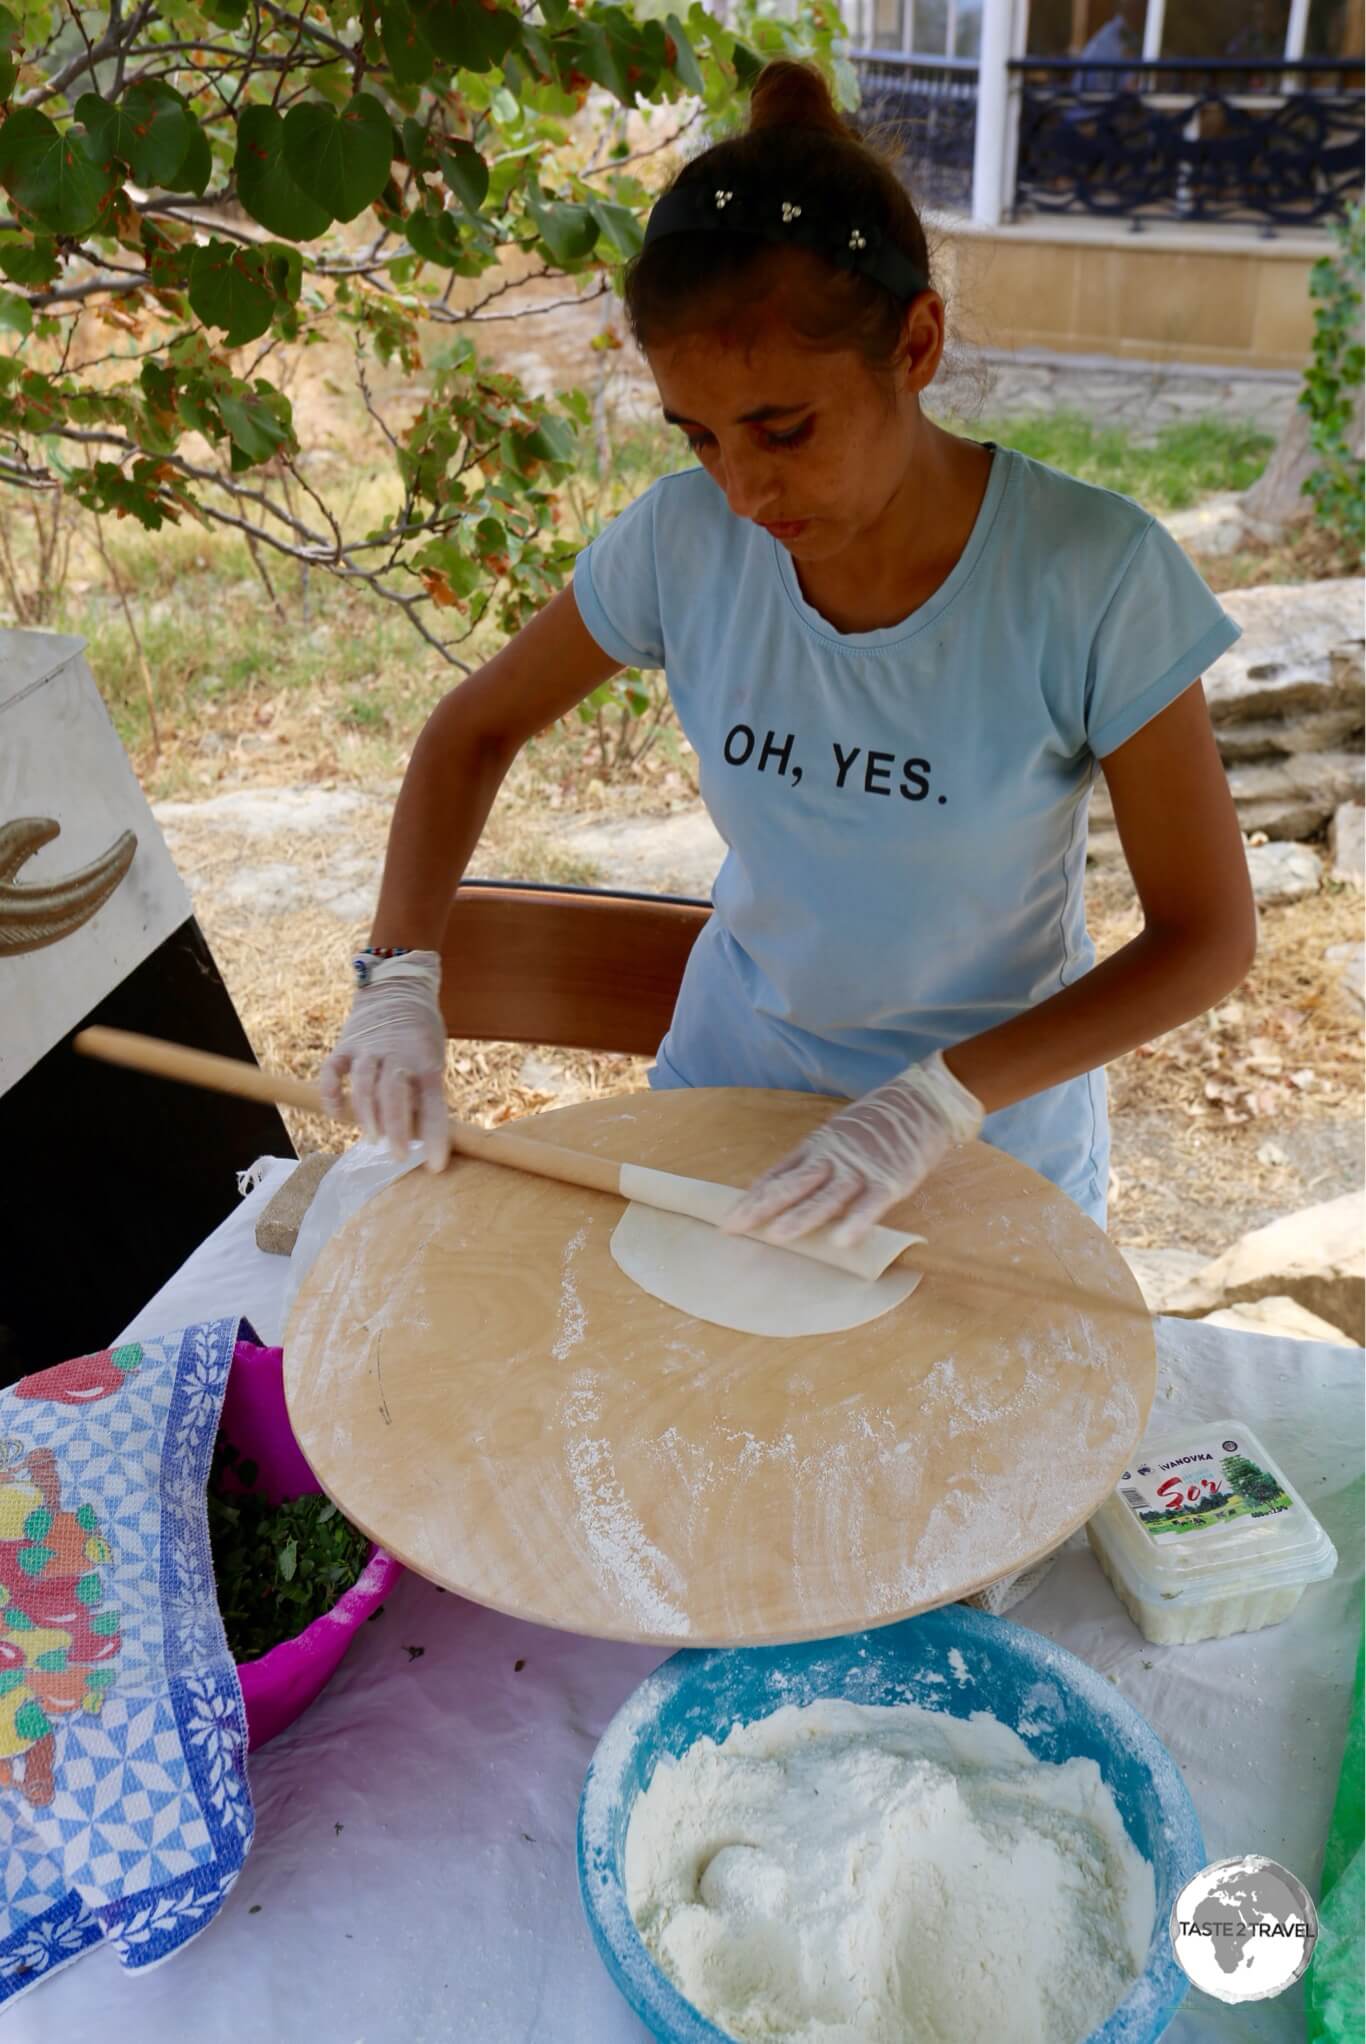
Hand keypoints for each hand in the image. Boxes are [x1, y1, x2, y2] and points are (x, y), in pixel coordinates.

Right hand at [320, 951, 448, 1170]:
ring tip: (371, 1139)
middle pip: (394, 1094)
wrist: (398, 990)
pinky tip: (335, 1113)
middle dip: (396, 1127)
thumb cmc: (420, 1037)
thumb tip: (423, 1140)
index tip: (436, 1165)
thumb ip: (425, 1097)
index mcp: (426, 1063)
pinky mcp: (345, 1046)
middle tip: (397, 1155)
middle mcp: (397, 1056)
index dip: (435, 1135)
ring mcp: (368, 1049)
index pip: (434, 1104)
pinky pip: (332, 1070)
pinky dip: (331, 1092)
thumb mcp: (433, 1061)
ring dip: (366, 1113)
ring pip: (364, 1083)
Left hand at [722, 1051, 983, 1248]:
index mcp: (818, 1146)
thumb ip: (816, 1160)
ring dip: (801, 1217)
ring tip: (776, 1236)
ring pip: (825, 1197)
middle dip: (761, 1208)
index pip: (777, 1174)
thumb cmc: (880, 1121)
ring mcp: (860, 1169)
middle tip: (732, 1228)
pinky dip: (856, 1222)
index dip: (753, 1197)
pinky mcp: (890, 1180)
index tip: (728, 1219)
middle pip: (791, 1184)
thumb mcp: (839, 1134)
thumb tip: (784, 1186)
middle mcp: (832, 1157)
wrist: (925, 1100)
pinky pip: (870, 1205)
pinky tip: (840, 1240)